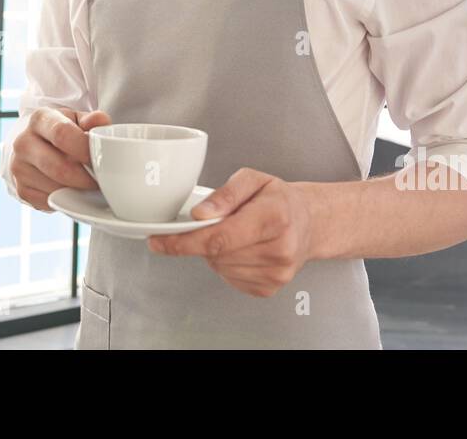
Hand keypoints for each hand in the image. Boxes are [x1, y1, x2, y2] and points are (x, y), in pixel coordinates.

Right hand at [8, 107, 110, 210]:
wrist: (33, 145)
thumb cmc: (61, 131)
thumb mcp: (76, 119)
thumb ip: (92, 120)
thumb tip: (101, 121)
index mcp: (40, 119)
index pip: (62, 134)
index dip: (84, 149)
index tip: (100, 159)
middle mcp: (24, 142)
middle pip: (59, 168)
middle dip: (85, 178)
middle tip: (101, 179)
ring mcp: (19, 168)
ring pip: (57, 188)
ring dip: (78, 191)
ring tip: (88, 183)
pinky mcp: (22, 190)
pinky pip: (51, 201)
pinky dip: (67, 200)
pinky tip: (73, 190)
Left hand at [146, 168, 319, 296]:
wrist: (309, 222)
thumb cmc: (278, 199)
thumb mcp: (252, 179)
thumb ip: (224, 194)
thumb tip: (200, 214)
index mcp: (274, 217)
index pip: (219, 238)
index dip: (183, 242)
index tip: (158, 241)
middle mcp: (280, 249)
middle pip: (216, 254)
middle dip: (201, 240)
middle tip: (209, 224)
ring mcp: (276, 273)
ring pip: (220, 268)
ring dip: (215, 252)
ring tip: (235, 233)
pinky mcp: (269, 288)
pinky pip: (230, 279)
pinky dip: (226, 264)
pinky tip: (241, 248)